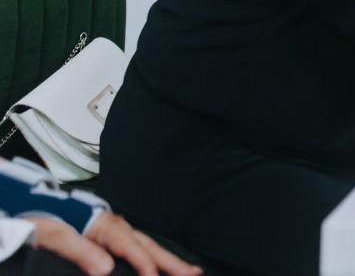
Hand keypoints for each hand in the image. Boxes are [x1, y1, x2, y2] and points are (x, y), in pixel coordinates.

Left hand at [32, 214, 201, 275]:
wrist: (39, 206)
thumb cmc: (49, 220)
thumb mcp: (57, 235)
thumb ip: (81, 251)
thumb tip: (106, 269)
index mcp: (107, 227)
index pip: (132, 248)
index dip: (144, 264)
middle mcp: (119, 229)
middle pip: (150, 247)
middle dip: (173, 261)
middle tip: (194, 273)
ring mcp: (120, 233)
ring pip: (150, 248)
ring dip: (171, 260)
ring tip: (192, 270)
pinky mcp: (115, 239)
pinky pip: (141, 250)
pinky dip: (157, 258)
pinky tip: (164, 266)